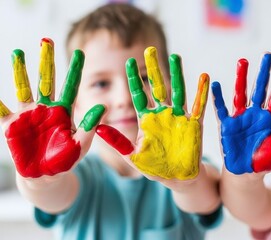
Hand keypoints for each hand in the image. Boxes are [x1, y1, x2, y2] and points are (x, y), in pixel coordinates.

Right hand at [0, 38, 104, 177]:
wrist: (46, 175)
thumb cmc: (66, 159)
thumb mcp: (81, 144)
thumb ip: (89, 127)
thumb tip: (102, 107)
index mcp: (63, 111)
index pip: (71, 87)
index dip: (75, 70)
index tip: (81, 53)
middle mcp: (45, 108)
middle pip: (46, 80)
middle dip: (46, 60)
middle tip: (47, 40)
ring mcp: (27, 115)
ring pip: (23, 88)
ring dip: (20, 71)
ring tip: (18, 52)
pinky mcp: (11, 126)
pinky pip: (0, 112)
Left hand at [96, 47, 208, 179]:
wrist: (178, 179)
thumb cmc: (155, 169)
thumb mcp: (133, 157)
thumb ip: (118, 143)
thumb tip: (97, 129)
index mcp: (146, 120)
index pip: (139, 95)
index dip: (134, 79)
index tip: (129, 62)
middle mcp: (162, 114)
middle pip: (157, 87)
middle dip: (153, 69)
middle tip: (150, 49)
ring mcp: (179, 118)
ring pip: (178, 91)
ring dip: (177, 74)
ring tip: (176, 57)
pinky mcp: (194, 125)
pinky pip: (199, 106)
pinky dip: (202, 93)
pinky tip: (205, 77)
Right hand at [212, 53, 270, 173]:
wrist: (246, 173)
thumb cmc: (265, 162)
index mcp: (269, 119)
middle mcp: (255, 114)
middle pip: (260, 89)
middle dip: (263, 73)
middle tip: (267, 55)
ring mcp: (240, 118)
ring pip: (241, 94)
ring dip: (241, 78)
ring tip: (243, 61)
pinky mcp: (226, 125)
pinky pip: (222, 109)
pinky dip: (218, 98)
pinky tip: (216, 84)